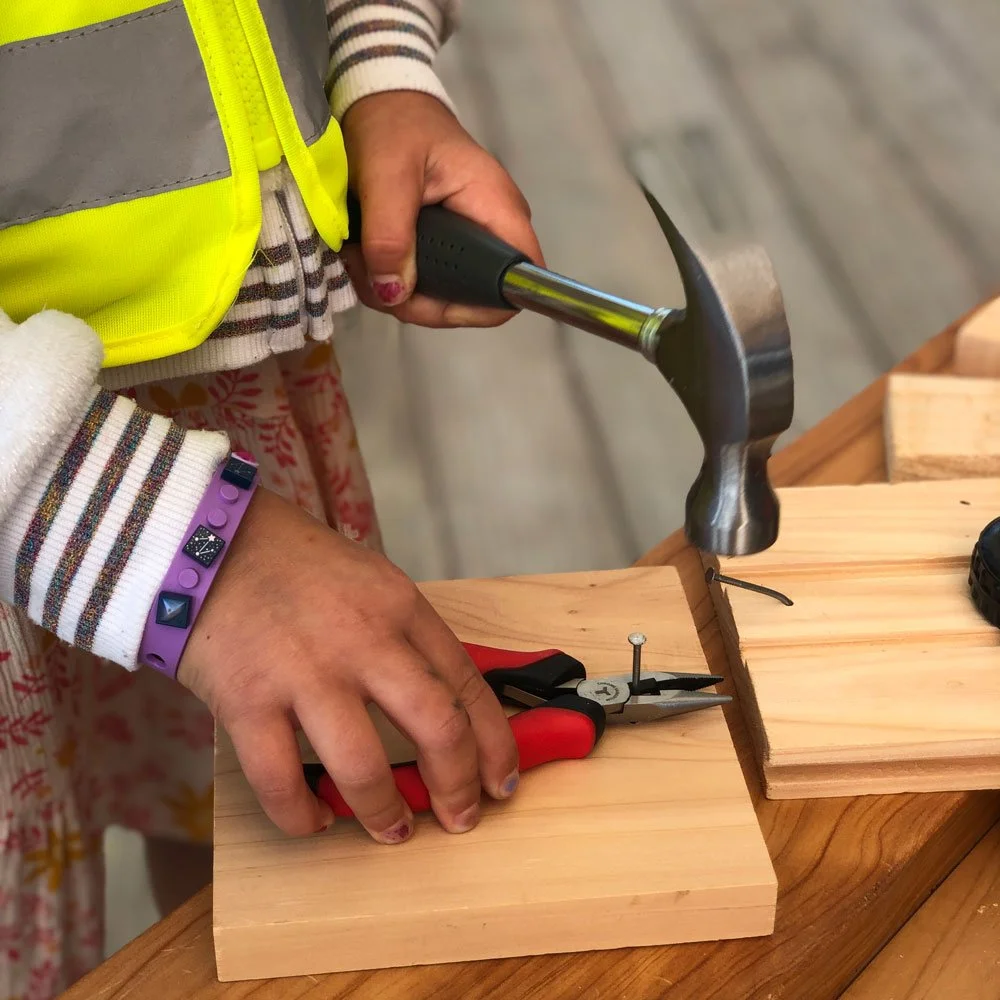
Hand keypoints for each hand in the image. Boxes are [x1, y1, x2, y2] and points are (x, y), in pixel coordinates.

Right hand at [178, 488, 519, 843]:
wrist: (207, 540)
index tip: (501, 779)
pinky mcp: (247, 700)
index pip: (467, 682)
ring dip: (384, 813)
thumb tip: (442, 703)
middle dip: (457, 785)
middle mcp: (363, 640)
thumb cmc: (295, 566)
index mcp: (400, 607)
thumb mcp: (371, 582)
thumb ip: (405, 636)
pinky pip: (281, 780)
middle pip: (437, 726)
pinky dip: (301, 815)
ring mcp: (305, 672)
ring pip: (364, 766)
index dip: (494, 741)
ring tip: (391, 831)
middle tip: (459, 817)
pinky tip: (315, 821)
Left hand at [339, 90, 544, 326]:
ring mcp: (472, 239)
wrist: (382, 98)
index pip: (519, 280)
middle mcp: (494, 229)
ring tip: (362, 260)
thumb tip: (394, 293)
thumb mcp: (386, 175)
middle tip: (372, 277)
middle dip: (420, 303)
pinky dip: (397, 280)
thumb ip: (390, 235)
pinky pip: (432, 282)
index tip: (426, 301)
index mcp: (496, 208)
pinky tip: (371, 259)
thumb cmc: (394, 125)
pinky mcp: (450, 243)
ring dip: (399, 293)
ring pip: (448, 297)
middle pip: (476, 299)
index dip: (479, 305)